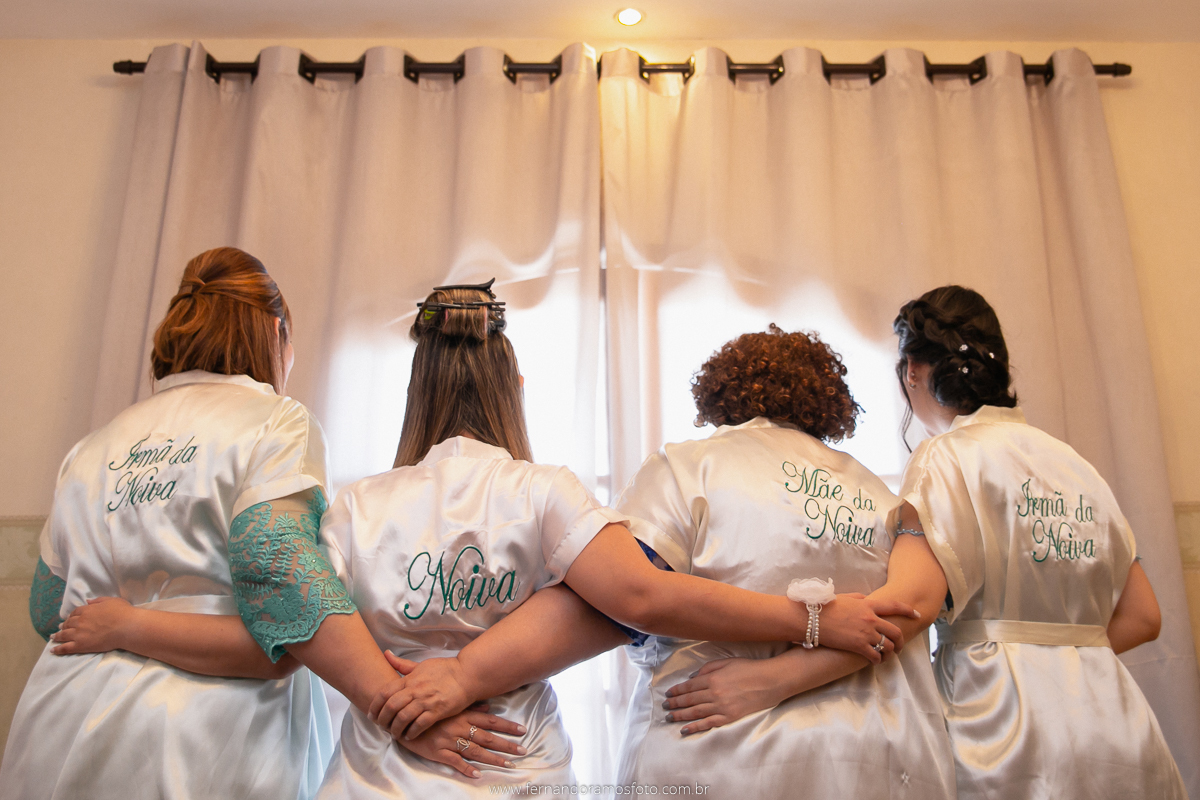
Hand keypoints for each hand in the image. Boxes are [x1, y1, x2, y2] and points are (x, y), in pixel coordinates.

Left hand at [50, 597, 136, 654]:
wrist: (126, 627)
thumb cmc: (122, 612)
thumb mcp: (111, 600)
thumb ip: (97, 601)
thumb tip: (87, 601)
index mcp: (87, 610)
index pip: (75, 612)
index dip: (71, 616)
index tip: (69, 618)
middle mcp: (80, 621)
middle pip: (68, 623)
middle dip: (63, 625)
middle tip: (60, 628)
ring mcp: (79, 634)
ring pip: (63, 635)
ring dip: (57, 636)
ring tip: (53, 637)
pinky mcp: (80, 645)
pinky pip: (65, 648)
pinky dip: (58, 649)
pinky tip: (53, 650)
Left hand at [370, 653, 482, 739]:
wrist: (467, 676)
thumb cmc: (445, 670)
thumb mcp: (422, 665)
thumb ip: (402, 664)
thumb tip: (386, 654)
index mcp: (410, 679)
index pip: (385, 692)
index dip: (375, 705)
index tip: (371, 715)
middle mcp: (416, 690)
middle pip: (390, 707)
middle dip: (382, 719)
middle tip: (381, 726)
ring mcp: (426, 701)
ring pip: (402, 718)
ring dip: (395, 729)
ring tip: (394, 733)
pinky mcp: (437, 711)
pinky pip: (419, 725)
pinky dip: (411, 732)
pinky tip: (409, 735)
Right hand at [397, 706, 526, 778]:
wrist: (404, 714)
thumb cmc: (429, 708)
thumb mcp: (450, 705)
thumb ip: (470, 706)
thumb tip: (488, 706)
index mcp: (463, 715)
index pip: (491, 721)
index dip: (507, 726)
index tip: (522, 730)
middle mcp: (459, 728)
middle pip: (487, 738)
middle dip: (506, 745)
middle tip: (523, 750)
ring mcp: (449, 740)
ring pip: (475, 751)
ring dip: (493, 759)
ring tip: (509, 765)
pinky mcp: (437, 752)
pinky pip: (454, 762)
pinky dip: (466, 768)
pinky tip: (477, 775)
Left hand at [661, 658, 791, 733]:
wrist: (770, 681)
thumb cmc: (749, 668)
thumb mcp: (726, 662)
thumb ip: (707, 669)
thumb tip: (692, 677)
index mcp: (712, 679)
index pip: (688, 686)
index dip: (676, 691)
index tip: (668, 694)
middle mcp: (713, 693)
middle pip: (689, 700)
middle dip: (674, 703)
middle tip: (664, 706)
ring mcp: (721, 707)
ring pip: (695, 713)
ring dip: (679, 715)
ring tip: (669, 718)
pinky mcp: (729, 717)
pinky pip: (708, 724)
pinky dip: (695, 727)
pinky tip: (685, 730)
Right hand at [817, 593, 913, 662]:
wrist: (811, 618)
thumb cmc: (824, 606)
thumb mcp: (845, 597)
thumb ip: (859, 598)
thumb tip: (866, 598)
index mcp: (868, 604)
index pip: (895, 606)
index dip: (909, 610)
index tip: (917, 615)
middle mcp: (871, 618)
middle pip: (895, 631)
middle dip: (901, 641)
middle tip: (899, 646)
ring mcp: (865, 632)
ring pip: (888, 645)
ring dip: (889, 652)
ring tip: (886, 656)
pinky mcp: (858, 645)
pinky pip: (875, 655)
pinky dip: (878, 660)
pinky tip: (875, 661)